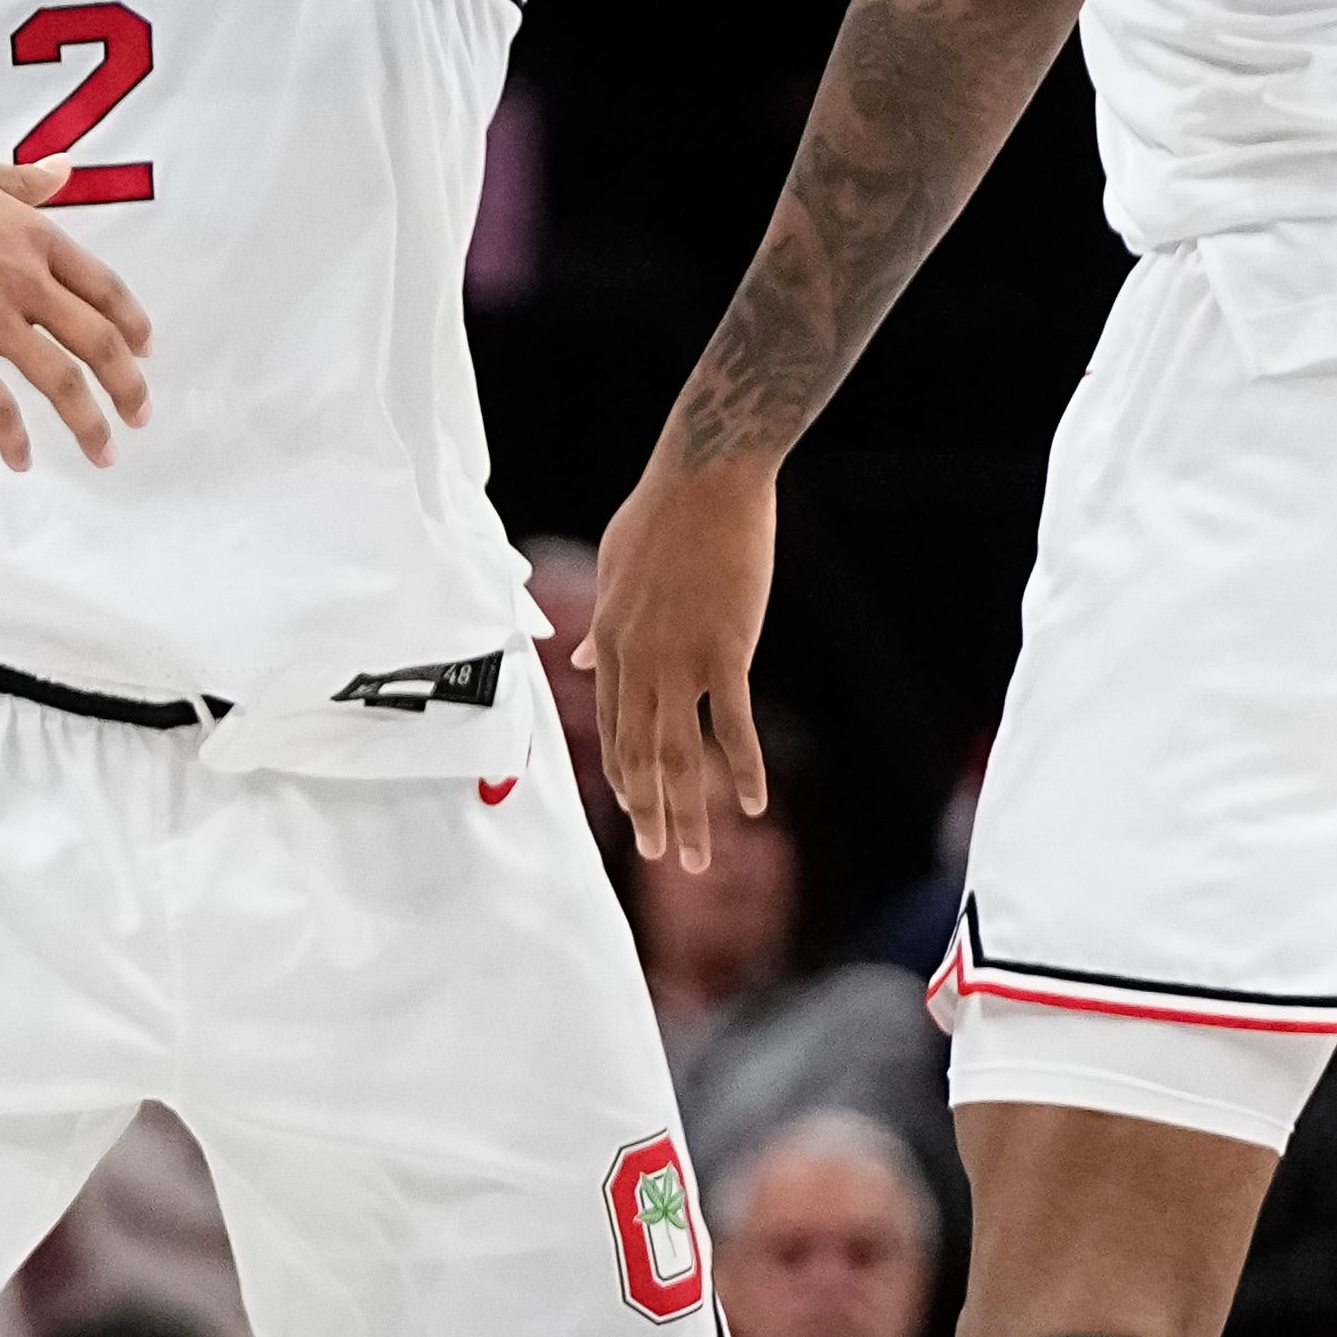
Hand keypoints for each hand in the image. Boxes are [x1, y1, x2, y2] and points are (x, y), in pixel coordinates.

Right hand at [0, 155, 154, 472]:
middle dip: (128, 386)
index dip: (133, 324)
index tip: (147, 352)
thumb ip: (23, 182)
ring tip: (105, 454)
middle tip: (140, 415)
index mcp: (34, 237)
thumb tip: (64, 170)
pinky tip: (21, 461)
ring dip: (90, 424)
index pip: (104, 288)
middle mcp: (24, 281)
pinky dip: (14, 440)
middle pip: (97, 342)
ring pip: (60, 381)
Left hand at [579, 459, 773, 865]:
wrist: (704, 479)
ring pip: (680, 755)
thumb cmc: (659, 517)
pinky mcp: (727, 649)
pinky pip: (733, 724)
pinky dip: (744, 769)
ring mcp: (681, 658)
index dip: (625, 777)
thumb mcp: (613, 571)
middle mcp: (637, 660)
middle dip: (651, 813)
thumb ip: (599, 626)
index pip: (613, 729)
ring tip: (696, 856)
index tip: (637, 811)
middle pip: (641, 755)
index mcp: (609, 642)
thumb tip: (581, 657)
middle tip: (663, 857)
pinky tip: (755, 805)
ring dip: (688, 811)